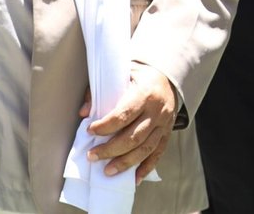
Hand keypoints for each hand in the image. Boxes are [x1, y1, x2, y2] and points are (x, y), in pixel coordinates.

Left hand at [85, 63, 177, 181]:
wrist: (169, 78)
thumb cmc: (140, 76)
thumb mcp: (122, 74)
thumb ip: (100, 91)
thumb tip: (84, 113)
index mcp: (145, 94)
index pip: (124, 115)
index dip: (105, 126)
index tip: (89, 131)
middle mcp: (157, 111)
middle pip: (133, 137)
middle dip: (110, 150)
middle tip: (92, 156)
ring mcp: (164, 124)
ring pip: (145, 149)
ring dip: (125, 163)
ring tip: (107, 171)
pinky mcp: (167, 133)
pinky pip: (158, 154)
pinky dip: (146, 168)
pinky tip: (134, 179)